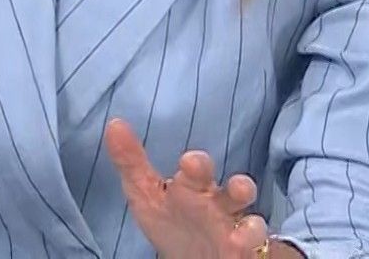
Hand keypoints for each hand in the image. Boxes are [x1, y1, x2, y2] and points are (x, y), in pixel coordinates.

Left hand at [104, 117, 271, 257]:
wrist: (196, 257)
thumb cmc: (172, 219)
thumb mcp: (146, 194)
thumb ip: (131, 162)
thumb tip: (113, 124)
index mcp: (195, 188)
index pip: (198, 170)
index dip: (196, 166)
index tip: (189, 162)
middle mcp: (220, 204)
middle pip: (233, 189)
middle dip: (234, 184)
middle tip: (226, 190)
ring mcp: (236, 227)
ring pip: (252, 217)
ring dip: (247, 212)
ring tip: (243, 203)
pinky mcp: (245, 248)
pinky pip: (255, 244)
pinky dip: (250, 241)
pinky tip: (240, 242)